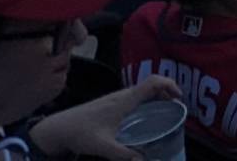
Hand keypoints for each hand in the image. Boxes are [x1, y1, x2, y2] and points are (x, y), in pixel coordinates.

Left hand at [30, 74, 180, 158]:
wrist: (58, 128)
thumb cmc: (80, 133)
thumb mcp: (102, 146)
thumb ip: (123, 155)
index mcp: (124, 101)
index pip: (152, 82)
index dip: (170, 84)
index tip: (179, 98)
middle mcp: (121, 95)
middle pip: (151, 85)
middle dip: (167, 92)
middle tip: (175, 108)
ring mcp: (115, 98)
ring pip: (142, 91)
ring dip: (157, 96)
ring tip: (164, 112)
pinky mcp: (110, 103)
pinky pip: (134, 97)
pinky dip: (146, 101)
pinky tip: (143, 117)